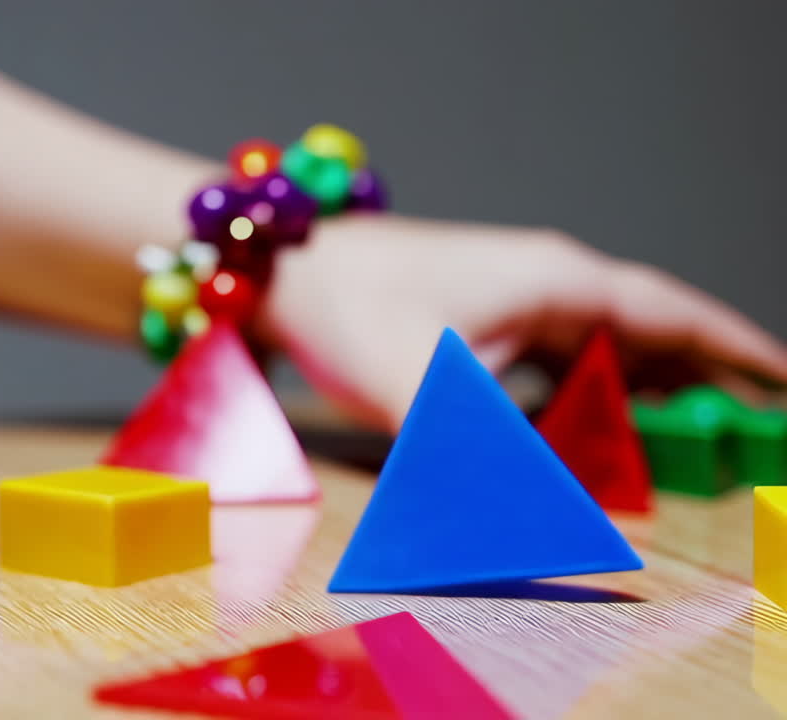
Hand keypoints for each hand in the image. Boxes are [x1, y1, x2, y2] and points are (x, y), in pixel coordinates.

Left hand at [262, 215, 786, 433]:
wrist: (286, 274)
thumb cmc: (352, 311)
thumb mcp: (429, 396)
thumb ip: (494, 463)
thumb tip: (549, 522)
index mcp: (556, 282)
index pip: (673, 315)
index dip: (739, 351)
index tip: (786, 387)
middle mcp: (546, 282)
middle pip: (649, 335)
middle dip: (698, 385)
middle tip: (740, 441)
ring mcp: (513, 298)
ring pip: (602, 350)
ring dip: (641, 393)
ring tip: (680, 445)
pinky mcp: (482, 318)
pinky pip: (558, 360)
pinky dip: (585, 396)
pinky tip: (588, 433)